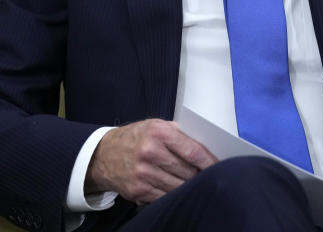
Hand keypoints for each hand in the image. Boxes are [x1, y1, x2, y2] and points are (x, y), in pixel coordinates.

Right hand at [85, 118, 216, 203]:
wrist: (102, 155)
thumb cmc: (134, 138)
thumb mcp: (155, 126)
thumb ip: (179, 134)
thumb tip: (206, 148)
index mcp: (158, 133)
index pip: (193, 151)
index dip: (210, 162)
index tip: (220, 166)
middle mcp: (150, 153)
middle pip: (188, 171)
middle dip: (201, 176)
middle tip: (212, 177)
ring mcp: (143, 174)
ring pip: (179, 187)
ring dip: (190, 187)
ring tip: (197, 184)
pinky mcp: (138, 190)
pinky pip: (165, 197)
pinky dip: (174, 195)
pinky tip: (179, 191)